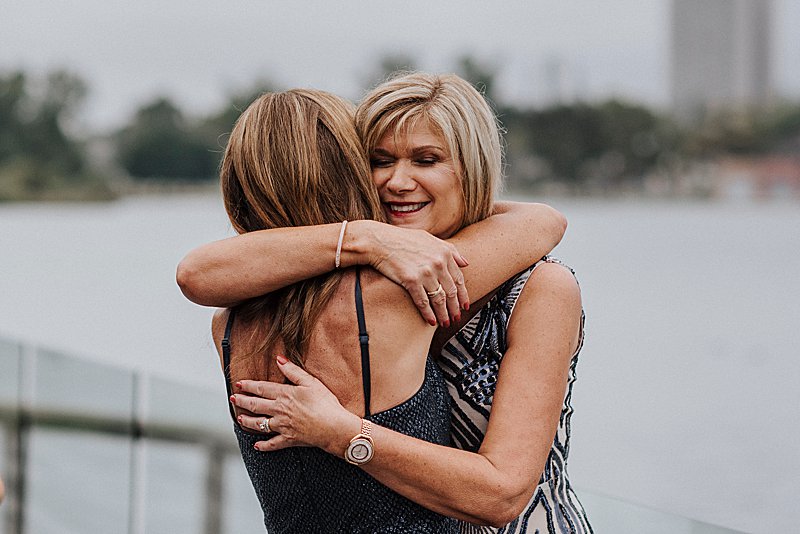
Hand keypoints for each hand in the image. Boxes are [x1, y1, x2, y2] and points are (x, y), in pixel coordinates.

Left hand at [230, 355, 359, 453]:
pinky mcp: (289, 439)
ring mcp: (283, 426)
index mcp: (285, 395)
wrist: (334, 427)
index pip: (261, 388)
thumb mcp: (311, 382)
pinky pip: (273, 444)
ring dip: (247, 421)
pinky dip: (263, 445)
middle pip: (256, 405)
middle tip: (233, 398)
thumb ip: (293, 371)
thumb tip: (279, 359)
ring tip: (239, 418)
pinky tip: (256, 445)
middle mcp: (280, 410)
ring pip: (259, 424)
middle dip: (242, 401)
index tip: (238, 384)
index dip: (248, 385)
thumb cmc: (325, 403)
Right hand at [366, 223, 469, 326]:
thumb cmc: (402, 239)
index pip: (459, 279)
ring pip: (439, 299)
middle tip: (456, 318)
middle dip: (455, 308)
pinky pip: (423, 302)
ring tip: (445, 323)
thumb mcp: (430, 238)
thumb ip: (450, 250)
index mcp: (445, 253)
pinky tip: (431, 321)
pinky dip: (428, 314)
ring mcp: (425, 272)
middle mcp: (438, 263)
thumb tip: (466, 263)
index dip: (463, 295)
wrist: (379, 240)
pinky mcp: (411, 281)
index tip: (465, 305)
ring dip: (444, 314)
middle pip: (451, 292)